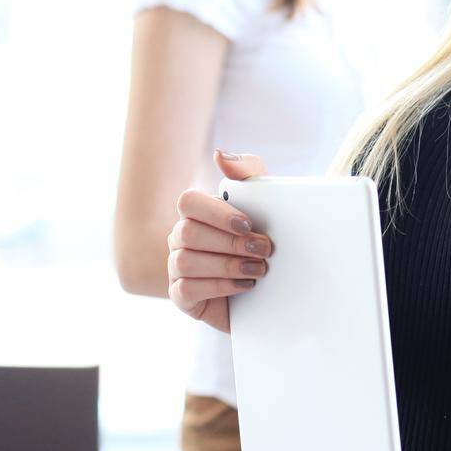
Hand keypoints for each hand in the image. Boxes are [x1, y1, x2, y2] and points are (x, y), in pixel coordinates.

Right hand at [166, 150, 271, 333]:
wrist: (274, 287)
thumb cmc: (262, 239)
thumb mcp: (264, 202)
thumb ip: (247, 172)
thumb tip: (219, 154)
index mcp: (198, 214)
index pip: (188, 202)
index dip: (216, 212)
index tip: (248, 223)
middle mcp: (181, 238)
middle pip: (187, 232)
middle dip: (230, 242)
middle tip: (264, 249)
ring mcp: (177, 267)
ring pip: (185, 261)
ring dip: (228, 266)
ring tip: (258, 269)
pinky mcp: (181, 296)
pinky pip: (186, 289)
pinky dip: (220, 287)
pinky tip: (245, 286)